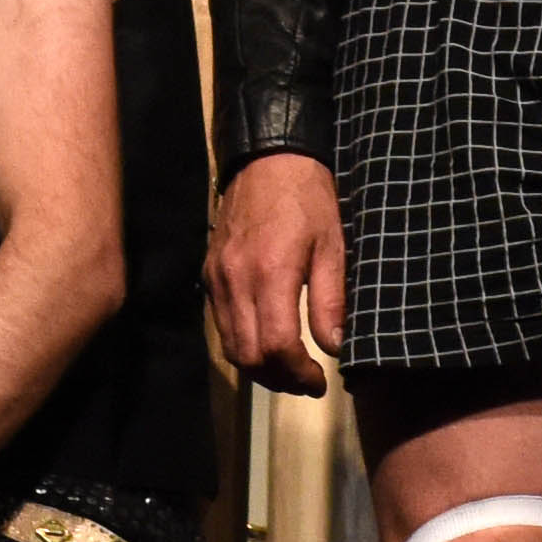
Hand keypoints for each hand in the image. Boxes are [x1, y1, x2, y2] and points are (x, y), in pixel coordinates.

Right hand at [208, 152, 347, 397]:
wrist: (267, 158)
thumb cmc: (308, 198)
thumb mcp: (333, 244)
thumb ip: (330, 298)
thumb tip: (333, 346)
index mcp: (271, 273)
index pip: (276, 346)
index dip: (298, 373)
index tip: (319, 381)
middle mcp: (235, 282)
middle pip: (247, 355)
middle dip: (278, 378)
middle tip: (306, 382)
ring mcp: (216, 279)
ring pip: (229, 346)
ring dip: (258, 367)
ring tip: (290, 369)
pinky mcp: (208, 275)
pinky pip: (220, 324)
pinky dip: (242, 344)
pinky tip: (267, 341)